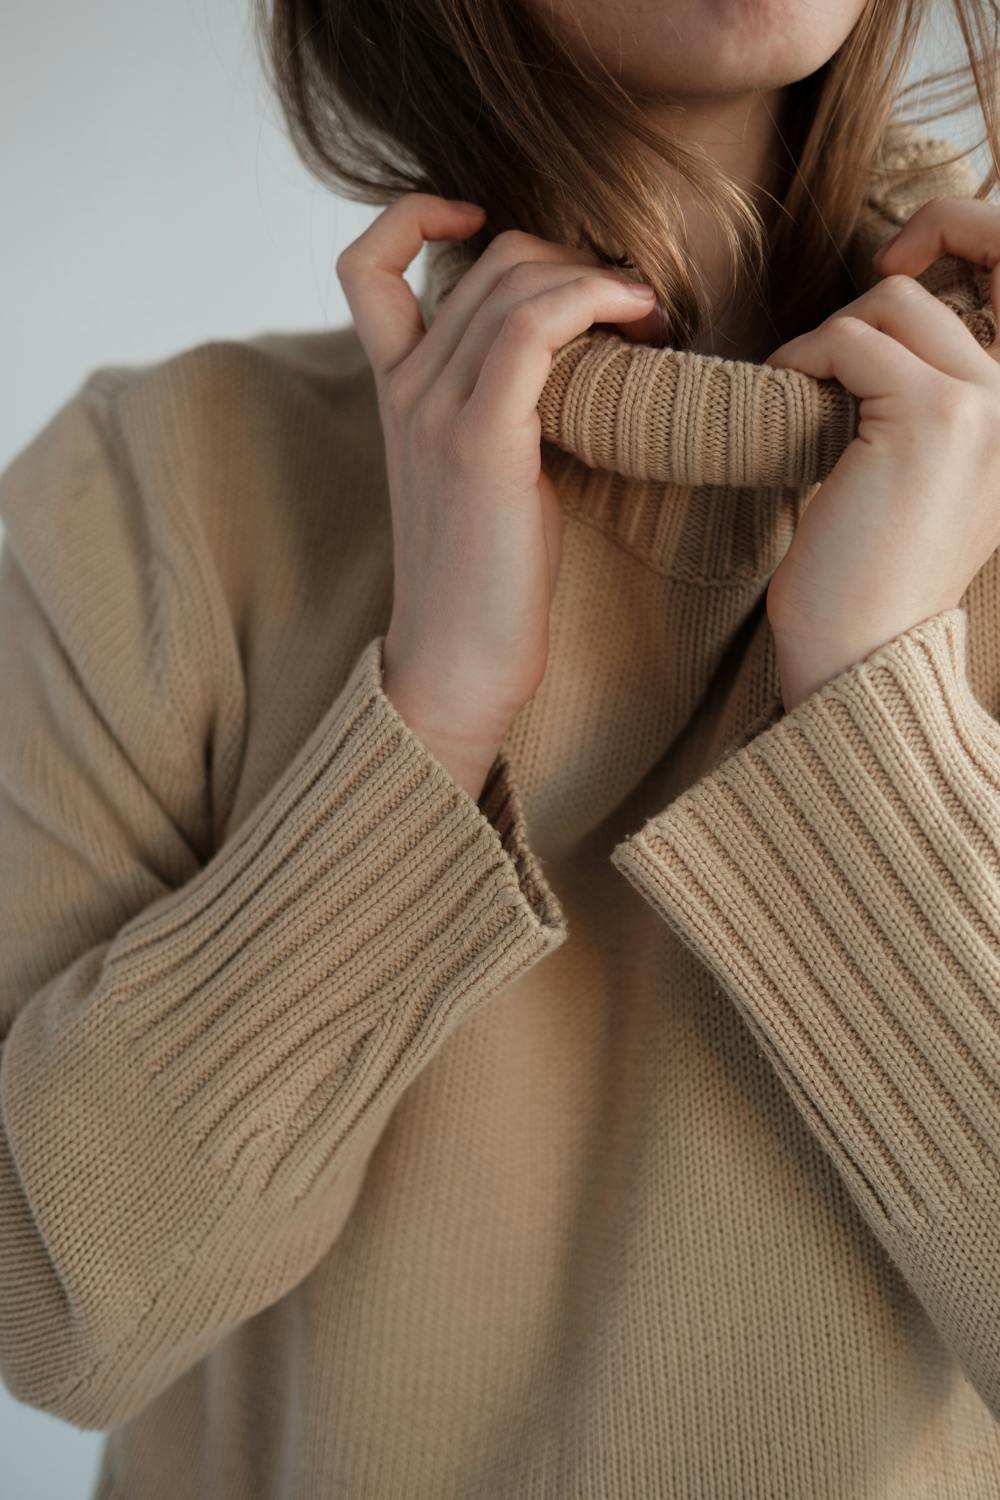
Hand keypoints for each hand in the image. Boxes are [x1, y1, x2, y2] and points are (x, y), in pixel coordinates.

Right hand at [335, 194, 655, 798]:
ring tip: (649, 318)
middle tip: (632, 308)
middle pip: (487, 261)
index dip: (417, 217)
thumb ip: (498, 407)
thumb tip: (573, 360)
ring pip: (516, 281)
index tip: (485, 225)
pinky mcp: (481, 439)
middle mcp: (405, 387)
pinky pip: (536, 325)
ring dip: (599, 280)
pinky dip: (594, 299)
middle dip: (573, 262)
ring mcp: (435, 409)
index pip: (367, 265)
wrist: (457, 665)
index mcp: (395, 392)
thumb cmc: (485, 582)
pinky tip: (639, 321)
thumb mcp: (482, 475)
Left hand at [762, 196, 999, 711]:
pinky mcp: (932, 416)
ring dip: (830, 340)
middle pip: (940, 288)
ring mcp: (987, 404)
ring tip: (801, 392)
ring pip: (892, 306)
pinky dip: (803, 362)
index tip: (888, 273)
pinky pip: (850, 341)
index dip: (957, 238)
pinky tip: (784, 399)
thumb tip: (880, 317)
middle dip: (872, 299)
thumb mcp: (918, 473)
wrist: (863, 652)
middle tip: (820, 356)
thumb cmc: (870, 575)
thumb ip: (925, 398)